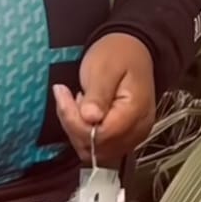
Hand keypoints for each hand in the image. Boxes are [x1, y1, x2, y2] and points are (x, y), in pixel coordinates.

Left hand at [55, 33, 156, 166]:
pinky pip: (99, 147)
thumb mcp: (103, 68)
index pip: (101, 135)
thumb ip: (98, 94)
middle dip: (74, 125)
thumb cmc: (117, 55)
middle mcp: (138, 130)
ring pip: (95, 151)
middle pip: (97, 148)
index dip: (75, 121)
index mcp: (135, 112)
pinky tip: (84, 112)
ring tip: (77, 101)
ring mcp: (132, 136)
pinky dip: (84, 133)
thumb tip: (90, 118)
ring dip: (77, 130)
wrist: (132, 50)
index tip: (63, 94)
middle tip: (67, 96)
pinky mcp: (124, 137)